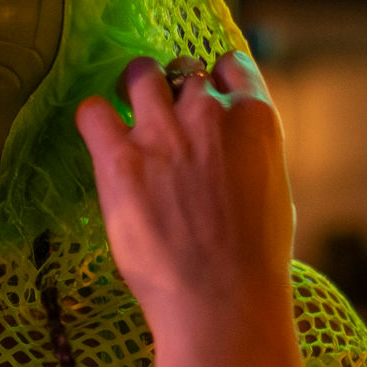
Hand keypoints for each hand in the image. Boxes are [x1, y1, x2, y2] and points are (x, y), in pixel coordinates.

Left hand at [75, 53, 304, 366]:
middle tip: (162, 123)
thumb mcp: (274, 191)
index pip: (230, 64)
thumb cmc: (255, 261)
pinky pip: (92, 111)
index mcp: (255, 118)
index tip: (202, 101)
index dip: (213, 81)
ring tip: (127, 119)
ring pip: (138, 76)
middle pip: (182, 72)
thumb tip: (233, 148)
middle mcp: (209, 113)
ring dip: (133, 91)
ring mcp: (162, 133)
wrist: (221, 301)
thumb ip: (251, 153)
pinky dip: (94, 118)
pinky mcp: (120, 160)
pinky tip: (100, 138)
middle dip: (173, 92)